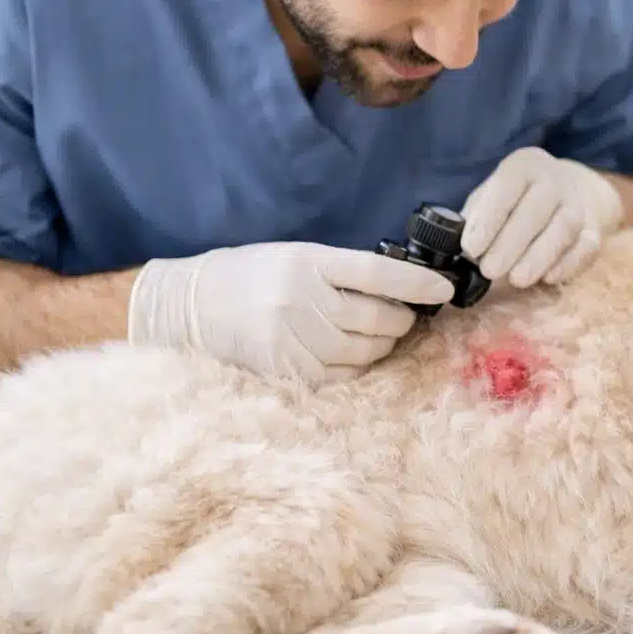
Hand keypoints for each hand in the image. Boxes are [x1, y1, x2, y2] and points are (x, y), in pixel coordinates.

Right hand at [126, 241, 453, 384]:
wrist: (188, 305)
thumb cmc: (250, 276)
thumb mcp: (295, 256)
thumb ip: (340, 272)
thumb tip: (399, 289)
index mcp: (308, 261)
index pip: (379, 273)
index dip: (419, 284)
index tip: (445, 290)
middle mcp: (301, 298)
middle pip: (377, 319)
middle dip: (400, 322)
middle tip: (405, 319)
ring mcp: (292, 336)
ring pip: (363, 352)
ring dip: (381, 348)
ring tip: (379, 338)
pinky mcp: (283, 369)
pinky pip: (339, 377)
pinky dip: (355, 370)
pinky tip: (351, 358)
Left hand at [460, 147, 624, 287]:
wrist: (563, 192)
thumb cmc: (514, 199)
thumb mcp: (490, 197)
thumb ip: (475, 218)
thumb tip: (457, 247)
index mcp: (524, 165)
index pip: (508, 185)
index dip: (489, 218)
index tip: (471, 248)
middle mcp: (555, 179)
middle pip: (537, 209)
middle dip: (511, 243)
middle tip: (489, 271)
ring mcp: (578, 204)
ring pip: (565, 228)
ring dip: (539, 257)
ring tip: (516, 280)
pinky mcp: (594, 229)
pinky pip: (587, 247)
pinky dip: (568, 265)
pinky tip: (548, 278)